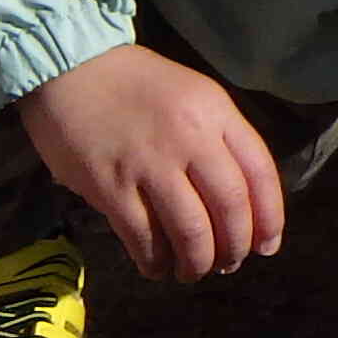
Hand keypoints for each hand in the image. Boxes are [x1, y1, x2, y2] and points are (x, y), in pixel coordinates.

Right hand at [17, 44, 283, 281]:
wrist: (68, 67)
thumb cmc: (132, 83)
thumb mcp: (190, 94)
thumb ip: (217, 138)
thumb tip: (235, 204)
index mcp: (214, 111)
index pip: (259, 172)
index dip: (269, 218)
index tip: (265, 246)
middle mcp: (189, 137)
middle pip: (230, 208)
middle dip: (234, 247)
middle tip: (227, 263)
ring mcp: (148, 163)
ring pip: (190, 231)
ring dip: (196, 263)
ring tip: (191, 270)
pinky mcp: (111, 186)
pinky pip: (144, 238)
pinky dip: (154, 262)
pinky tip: (155, 267)